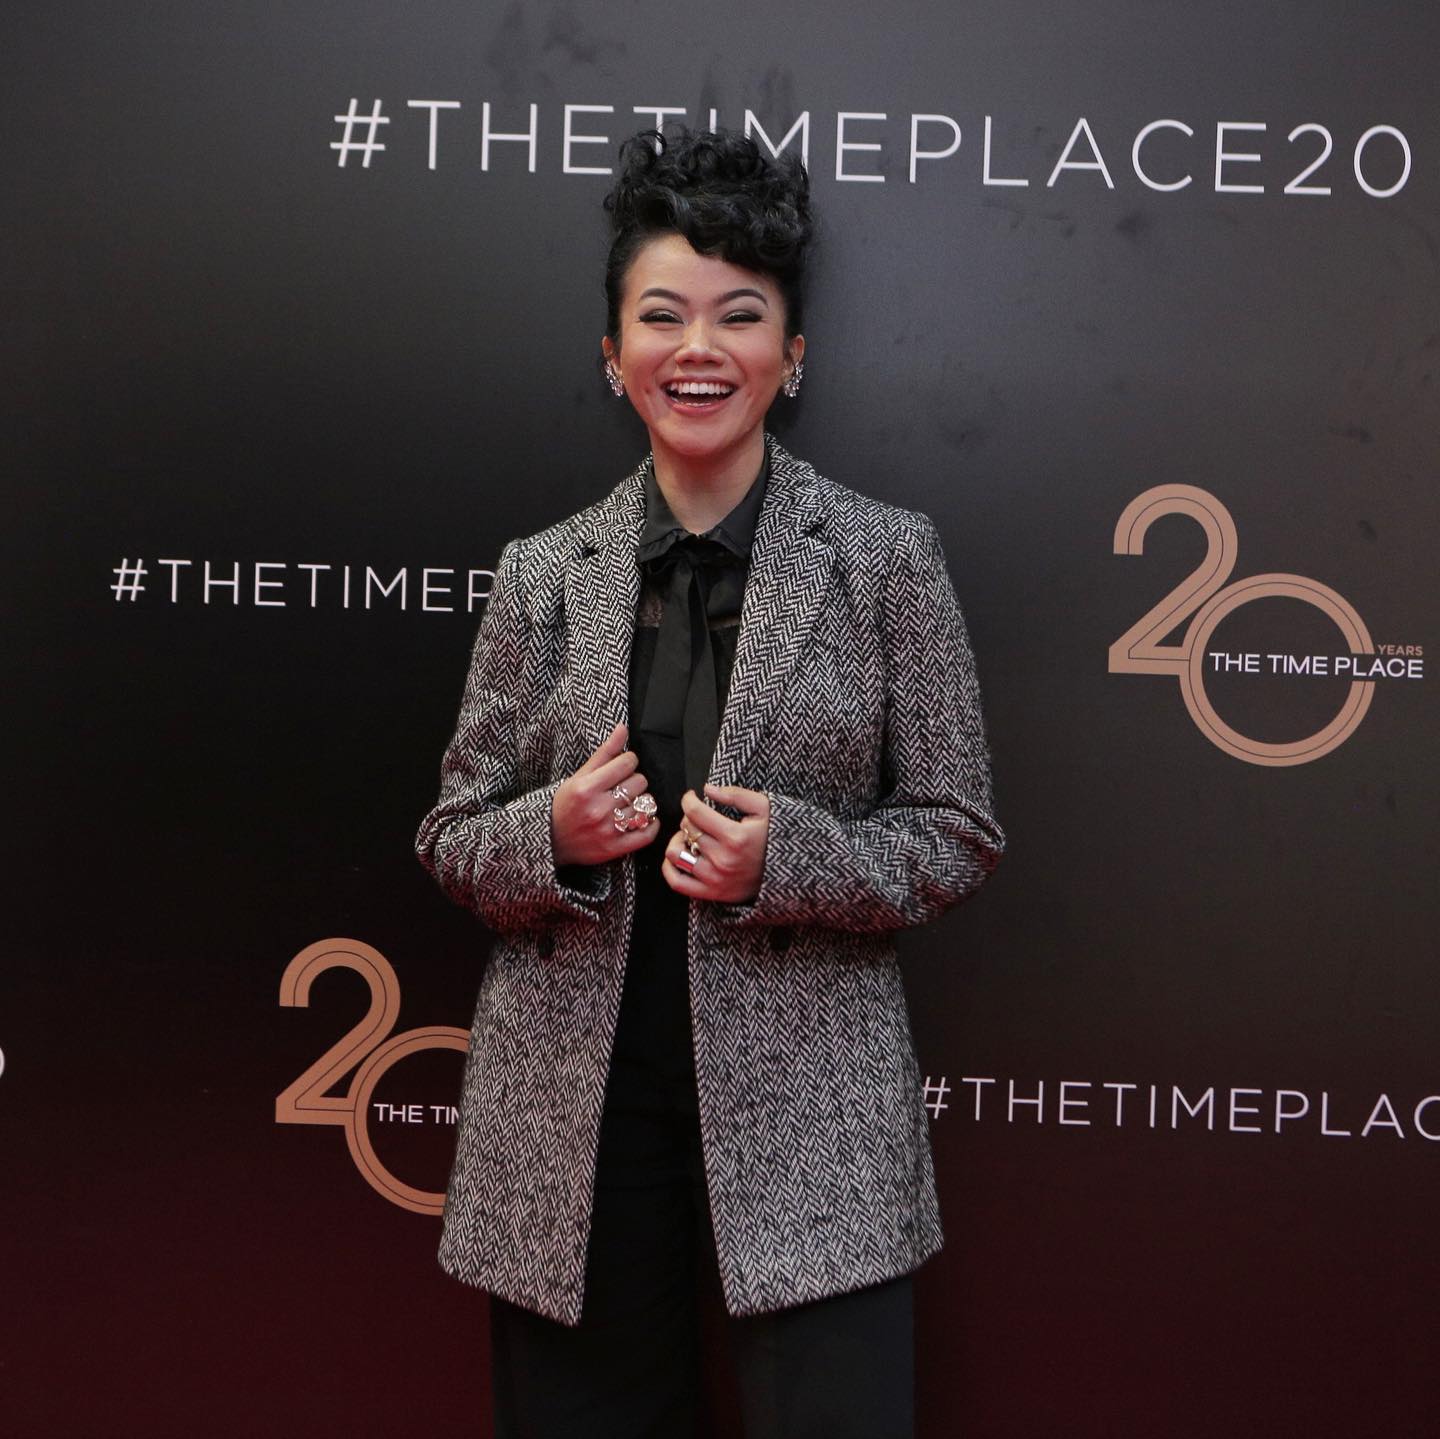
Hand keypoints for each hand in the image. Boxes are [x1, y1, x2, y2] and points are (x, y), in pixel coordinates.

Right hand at [551, 724, 659, 867]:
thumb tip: (623, 728)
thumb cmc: (564, 805)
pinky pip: (647, 833)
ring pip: (646, 805)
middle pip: (640, 782)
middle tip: (623, 786)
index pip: (627, 762)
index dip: (628, 761)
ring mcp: (608, 830)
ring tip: (628, 802)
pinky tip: (643, 818)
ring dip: (641, 801)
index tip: (622, 766)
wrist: (550, 840)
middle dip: (634, 780)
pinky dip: (651, 824)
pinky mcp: (615, 848)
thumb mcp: (579, 776)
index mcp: (587, 788)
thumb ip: (604, 752)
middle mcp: (598, 808)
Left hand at [662, 783, 770, 903]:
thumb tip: (707, 789)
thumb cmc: (775, 837)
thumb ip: (736, 795)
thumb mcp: (764, 808)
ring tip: (689, 838)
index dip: (688, 800)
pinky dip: (669, 868)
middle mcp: (723, 859)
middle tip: (699, 818)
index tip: (691, 798)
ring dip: (678, 841)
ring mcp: (716, 878)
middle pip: (687, 829)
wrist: (788, 872)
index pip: (695, 812)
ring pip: (676, 854)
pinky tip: (680, 855)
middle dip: (689, 818)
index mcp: (735, 837)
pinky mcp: (712, 893)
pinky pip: (677, 882)